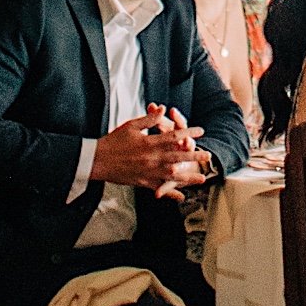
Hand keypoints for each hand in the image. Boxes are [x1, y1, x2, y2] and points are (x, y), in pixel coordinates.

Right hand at [90, 109, 210, 199]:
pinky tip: (181, 197)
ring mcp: (148, 172)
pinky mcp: (142, 182)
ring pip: (172, 175)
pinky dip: (170, 193)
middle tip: (208, 156)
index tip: (200, 131)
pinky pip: (159, 188)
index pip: (174, 137)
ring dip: (188, 177)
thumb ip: (149, 118)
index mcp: (150, 142)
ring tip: (201, 178)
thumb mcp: (131, 125)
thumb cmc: (113, 141)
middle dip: (194, 156)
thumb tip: (163, 108)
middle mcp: (151, 158)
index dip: (189, 133)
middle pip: (178, 157)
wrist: (97, 160)